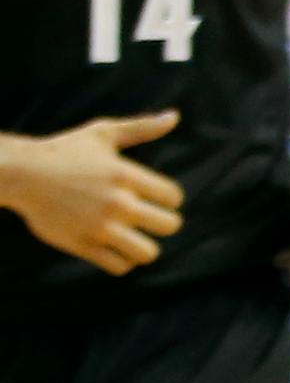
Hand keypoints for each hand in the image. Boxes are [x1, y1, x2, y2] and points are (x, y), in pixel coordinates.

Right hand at [0, 111, 182, 272]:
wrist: (21, 174)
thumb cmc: (64, 151)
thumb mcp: (103, 133)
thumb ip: (142, 128)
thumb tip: (175, 116)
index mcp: (126, 176)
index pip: (173, 197)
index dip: (169, 199)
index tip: (155, 198)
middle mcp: (118, 203)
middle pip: (169, 226)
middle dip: (165, 224)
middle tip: (150, 220)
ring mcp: (101, 227)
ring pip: (148, 253)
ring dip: (146, 248)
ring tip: (135, 239)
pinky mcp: (83, 245)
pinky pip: (120, 266)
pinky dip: (123, 261)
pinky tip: (116, 249)